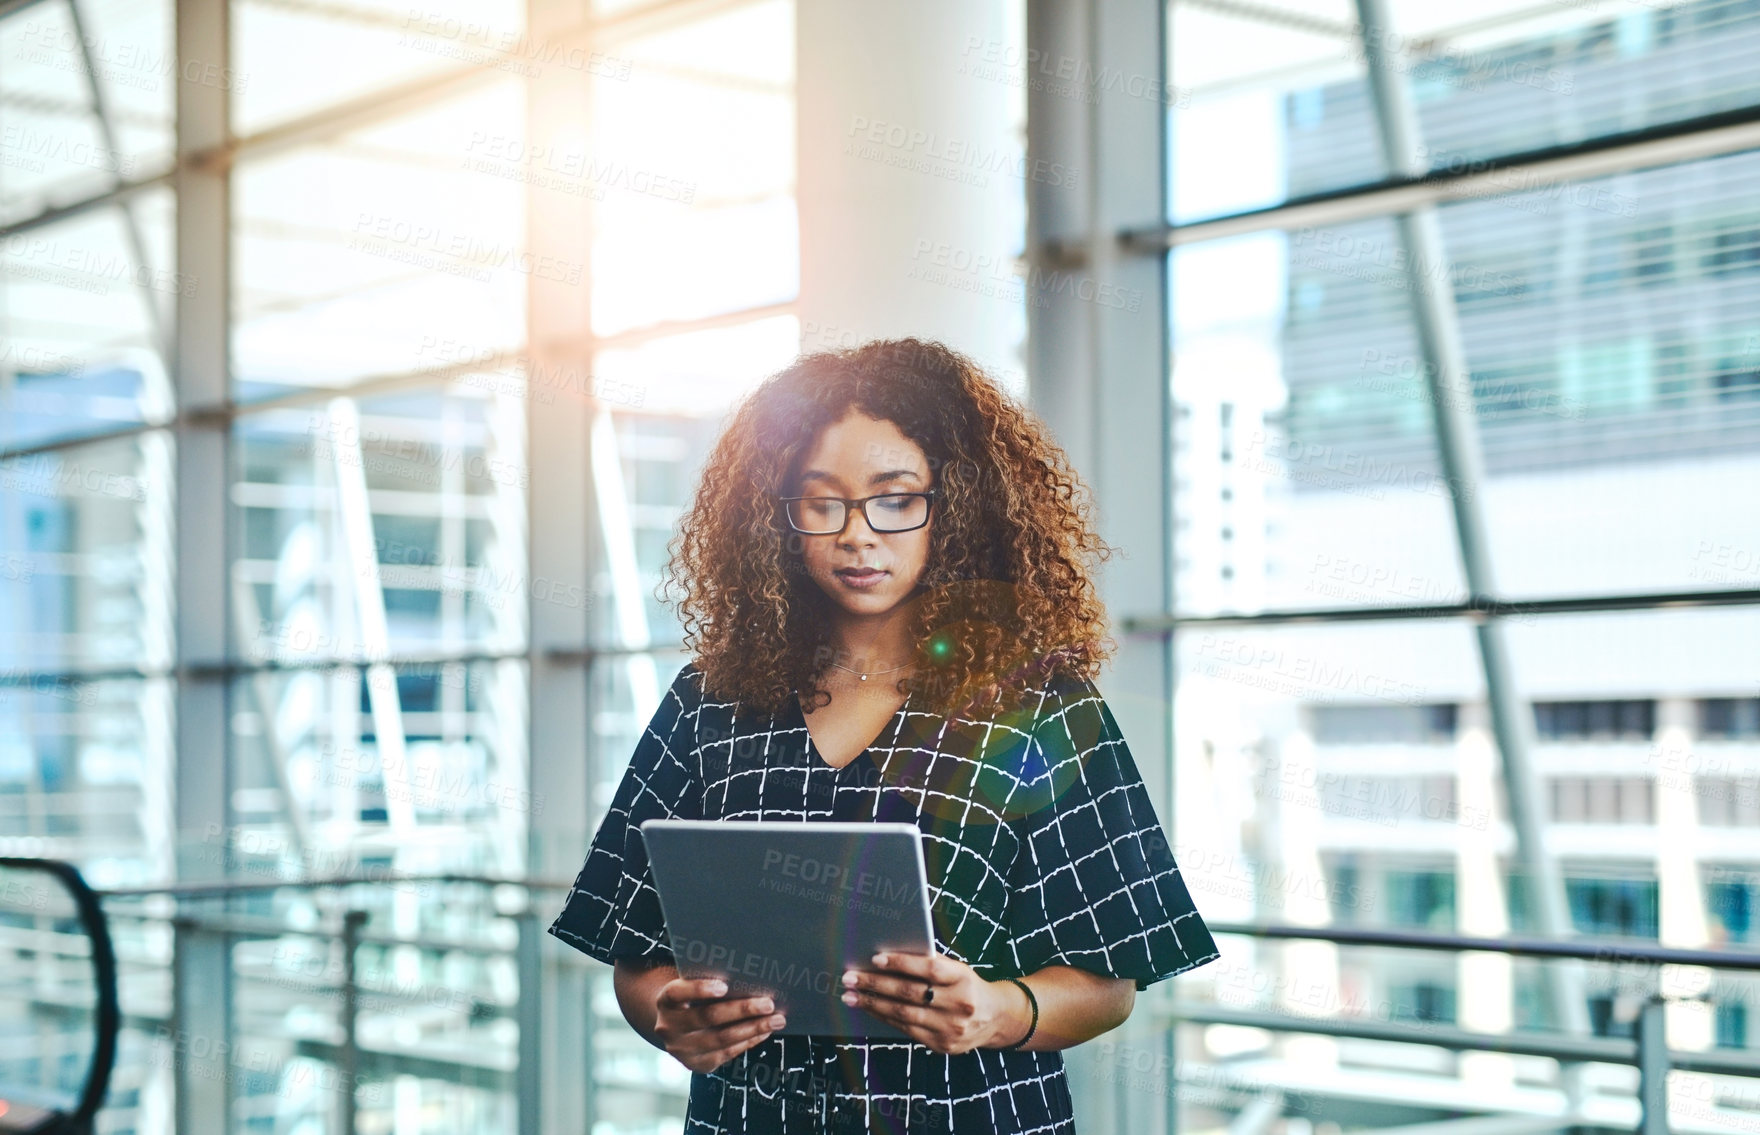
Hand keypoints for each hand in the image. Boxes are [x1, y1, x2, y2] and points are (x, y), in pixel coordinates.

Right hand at [651, 977, 785, 1072]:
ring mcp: (682, 1049)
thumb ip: (708, 979)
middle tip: (768, 1003)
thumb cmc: (692, 998)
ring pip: (722, 1039)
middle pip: (708, 1017)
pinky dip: (749, 1040)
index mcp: (665, 1001)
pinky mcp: (698, 1064)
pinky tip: (765, 1031)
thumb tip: (748, 975)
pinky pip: (727, 1053)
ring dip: (754, 1028)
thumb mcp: (691, 985)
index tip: (724, 985)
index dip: (699, 989)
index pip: (677, 993)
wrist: (676, 1027)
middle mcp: (669, 1027)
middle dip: (742, 1010)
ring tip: (777, 1019)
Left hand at [841, 951, 1027, 1054]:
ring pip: (904, 1015)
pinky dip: (885, 1018)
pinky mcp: (942, 1045)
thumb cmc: (966, 985)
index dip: (902, 963)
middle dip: (876, 984)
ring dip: (873, 1004)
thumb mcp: (957, 969)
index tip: (876, 958)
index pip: (929, 969)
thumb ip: (930, 964)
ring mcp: (950, 1028)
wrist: (994, 1018)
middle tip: (850, 978)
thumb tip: (887, 957)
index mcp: (962, 978)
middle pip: (910, 993)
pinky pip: (906, 1030)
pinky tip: (870, 1009)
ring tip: (850, 996)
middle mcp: (958, 1004)